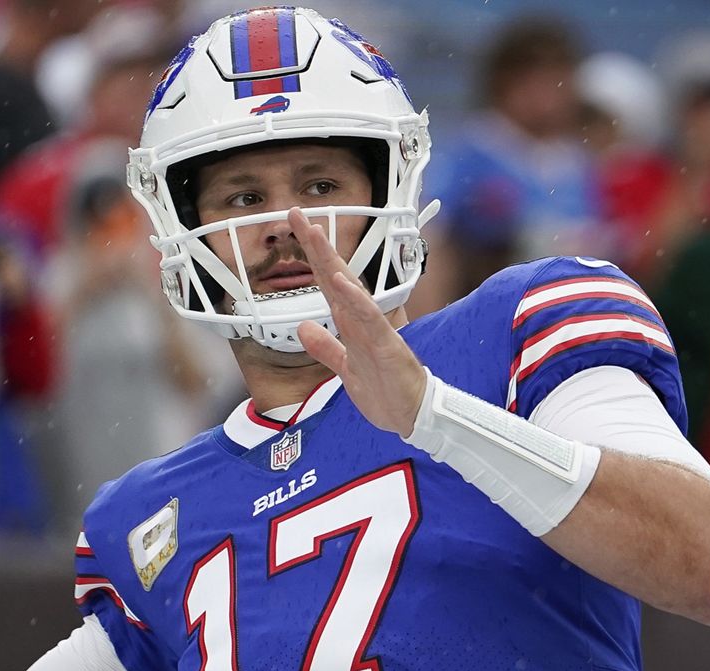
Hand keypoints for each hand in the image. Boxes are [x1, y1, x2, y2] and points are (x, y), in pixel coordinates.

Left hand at [290, 207, 427, 436]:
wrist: (412, 417)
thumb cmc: (385, 392)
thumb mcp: (345, 369)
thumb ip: (325, 347)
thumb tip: (305, 327)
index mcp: (351, 324)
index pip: (327, 283)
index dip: (311, 256)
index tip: (297, 229)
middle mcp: (361, 320)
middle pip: (334, 275)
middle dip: (315, 245)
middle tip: (296, 214)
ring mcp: (374, 329)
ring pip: (348, 287)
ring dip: (330, 260)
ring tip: (313, 232)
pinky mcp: (386, 345)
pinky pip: (368, 318)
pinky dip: (354, 298)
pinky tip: (339, 280)